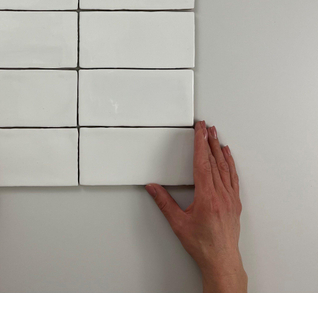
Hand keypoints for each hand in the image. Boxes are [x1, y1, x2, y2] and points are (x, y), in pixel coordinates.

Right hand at [145, 121, 246, 292]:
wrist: (222, 261)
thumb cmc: (202, 245)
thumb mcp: (178, 223)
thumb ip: (164, 203)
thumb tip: (152, 188)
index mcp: (207, 197)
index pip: (202, 163)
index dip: (199, 144)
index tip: (198, 130)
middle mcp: (221, 194)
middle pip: (213, 161)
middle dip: (208, 140)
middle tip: (205, 126)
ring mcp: (230, 197)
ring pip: (224, 166)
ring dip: (219, 148)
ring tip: (215, 134)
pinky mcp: (235, 202)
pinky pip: (233, 177)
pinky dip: (230, 163)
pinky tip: (228, 155)